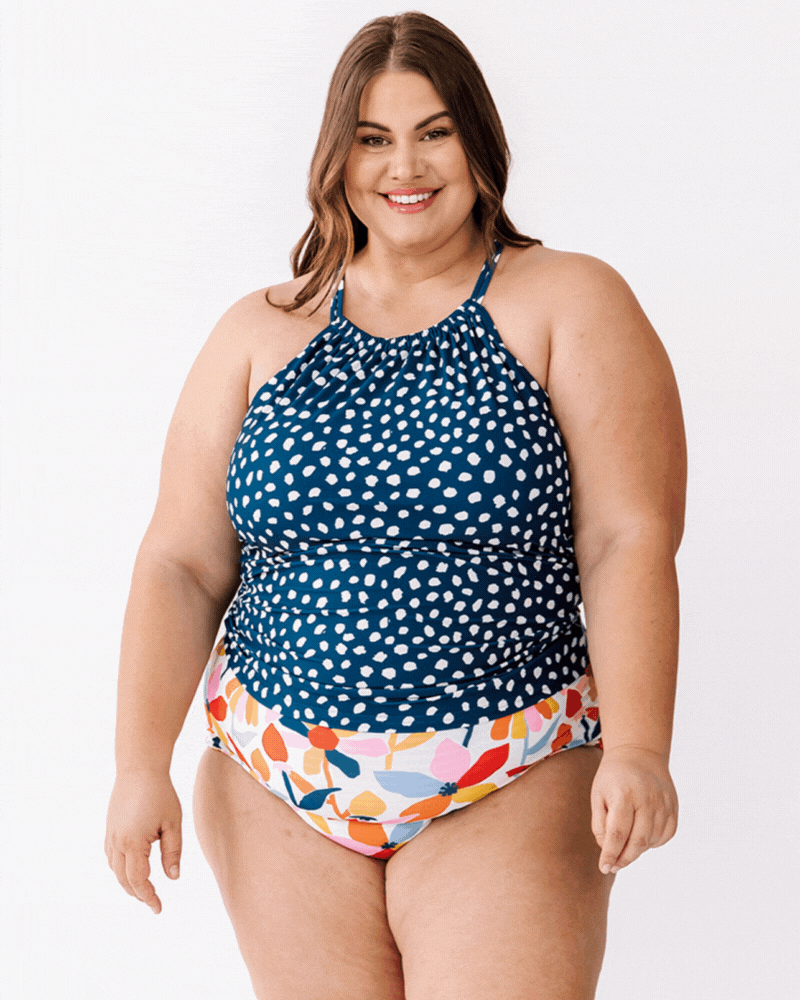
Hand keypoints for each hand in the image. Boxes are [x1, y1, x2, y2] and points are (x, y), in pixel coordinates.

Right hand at [105, 771, 182, 913]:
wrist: (139, 769)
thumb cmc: (160, 794)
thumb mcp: (173, 823)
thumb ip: (173, 852)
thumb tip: (173, 878)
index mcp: (134, 844)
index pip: (139, 881)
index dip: (148, 897)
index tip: (158, 908)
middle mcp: (118, 843)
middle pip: (124, 880)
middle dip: (138, 893)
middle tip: (153, 902)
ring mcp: (111, 835)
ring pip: (115, 870)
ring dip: (128, 882)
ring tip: (144, 889)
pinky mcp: (109, 828)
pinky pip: (111, 857)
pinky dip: (120, 869)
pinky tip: (131, 868)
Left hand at [590, 745, 677, 874]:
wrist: (639, 754)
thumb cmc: (613, 777)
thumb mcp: (597, 795)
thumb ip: (600, 824)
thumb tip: (608, 850)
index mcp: (624, 794)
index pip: (618, 833)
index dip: (610, 854)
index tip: (604, 868)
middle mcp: (647, 799)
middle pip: (637, 842)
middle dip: (624, 859)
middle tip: (612, 866)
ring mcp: (663, 804)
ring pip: (651, 841)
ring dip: (636, 849)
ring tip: (624, 844)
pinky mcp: (673, 808)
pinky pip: (664, 836)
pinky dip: (652, 842)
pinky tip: (641, 833)